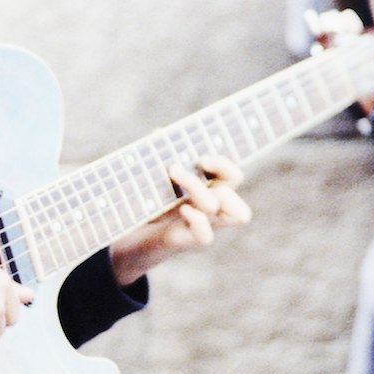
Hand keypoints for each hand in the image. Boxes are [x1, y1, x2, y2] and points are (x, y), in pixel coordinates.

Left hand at [111, 156, 251, 286]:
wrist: (134, 236)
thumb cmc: (150, 203)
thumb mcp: (154, 176)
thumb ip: (159, 155)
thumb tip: (158, 133)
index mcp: (209, 191)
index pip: (233, 177)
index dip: (224, 164)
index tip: (201, 156)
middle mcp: (212, 209)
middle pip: (239, 181)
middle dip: (223, 170)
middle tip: (199, 162)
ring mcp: (204, 225)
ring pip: (227, 211)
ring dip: (199, 186)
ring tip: (175, 174)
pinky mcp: (189, 240)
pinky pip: (207, 236)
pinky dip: (197, 219)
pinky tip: (180, 209)